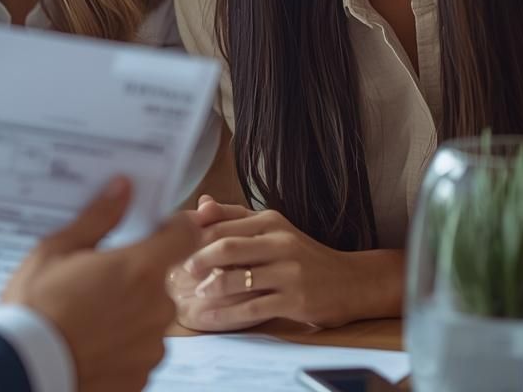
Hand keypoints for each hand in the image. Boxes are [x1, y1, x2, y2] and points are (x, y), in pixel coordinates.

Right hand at [2, 177, 199, 391]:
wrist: (22, 368)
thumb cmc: (35, 307)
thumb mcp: (56, 250)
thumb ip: (98, 218)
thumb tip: (122, 188)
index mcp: (139, 269)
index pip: (185, 235)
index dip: (173, 228)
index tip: (155, 230)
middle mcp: (156, 308)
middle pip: (159, 280)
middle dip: (135, 277)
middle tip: (95, 282)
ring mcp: (151, 346)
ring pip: (149, 317)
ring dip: (129, 314)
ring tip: (87, 317)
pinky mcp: (142, 376)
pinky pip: (139, 350)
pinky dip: (121, 346)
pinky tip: (90, 343)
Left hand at [167, 196, 402, 330]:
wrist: (352, 281)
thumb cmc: (304, 256)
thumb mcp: (273, 229)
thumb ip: (236, 217)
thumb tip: (200, 204)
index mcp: (270, 220)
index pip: (221, 224)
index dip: (191, 237)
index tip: (170, 247)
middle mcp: (279, 242)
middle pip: (225, 248)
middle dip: (194, 261)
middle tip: (175, 273)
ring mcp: (288, 272)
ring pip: (236, 280)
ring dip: (207, 290)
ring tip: (190, 296)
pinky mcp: (294, 300)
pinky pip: (251, 308)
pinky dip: (224, 315)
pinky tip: (208, 318)